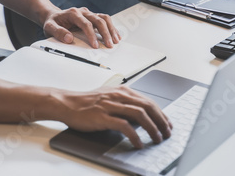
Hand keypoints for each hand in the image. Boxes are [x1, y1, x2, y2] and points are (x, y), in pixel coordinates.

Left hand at [43, 7, 120, 48]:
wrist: (53, 16)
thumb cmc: (52, 23)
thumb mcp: (49, 27)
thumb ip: (58, 32)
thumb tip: (69, 38)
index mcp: (73, 13)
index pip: (86, 23)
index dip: (92, 35)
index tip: (95, 46)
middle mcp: (83, 11)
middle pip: (98, 20)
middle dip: (105, 33)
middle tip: (110, 45)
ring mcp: (89, 13)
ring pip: (104, 18)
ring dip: (111, 29)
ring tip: (116, 40)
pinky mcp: (93, 16)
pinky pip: (105, 20)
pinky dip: (111, 27)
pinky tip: (116, 35)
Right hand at [55, 86, 172, 148]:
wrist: (67, 103)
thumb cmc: (88, 103)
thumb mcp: (110, 98)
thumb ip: (126, 104)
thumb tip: (142, 116)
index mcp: (123, 91)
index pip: (149, 101)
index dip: (161, 114)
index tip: (168, 124)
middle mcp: (119, 96)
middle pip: (148, 107)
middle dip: (161, 121)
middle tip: (167, 133)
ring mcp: (111, 105)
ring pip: (139, 115)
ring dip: (152, 128)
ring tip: (157, 139)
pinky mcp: (103, 116)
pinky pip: (124, 126)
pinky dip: (135, 135)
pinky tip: (139, 143)